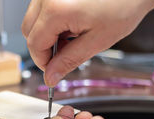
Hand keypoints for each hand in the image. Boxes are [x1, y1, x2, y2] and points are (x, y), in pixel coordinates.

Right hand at [22, 0, 153, 85]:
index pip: (34, 44)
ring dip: (46, 33)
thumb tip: (50, 77)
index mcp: (56, 9)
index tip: (54, 70)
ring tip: (72, 35)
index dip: (43, 62)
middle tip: (64, 54)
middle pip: (28, 31)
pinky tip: (70, 23)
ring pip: (33, 20)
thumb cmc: (125, 4)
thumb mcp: (97, 41)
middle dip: (43, 47)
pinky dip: (51, 20)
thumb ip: (68, 61)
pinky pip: (41, 8)